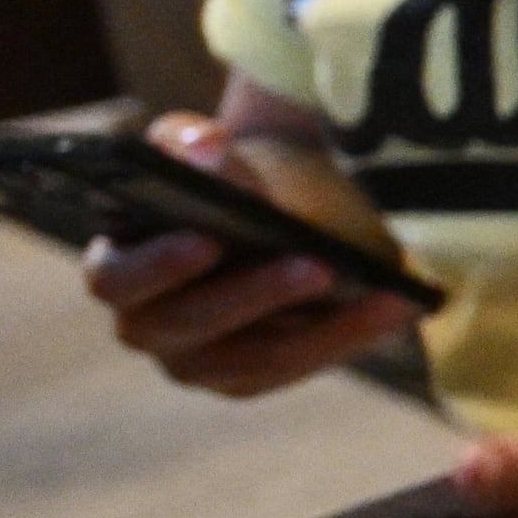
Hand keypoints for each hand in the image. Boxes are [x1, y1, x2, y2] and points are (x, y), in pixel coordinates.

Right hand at [84, 113, 421, 398]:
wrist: (278, 204)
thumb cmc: (229, 179)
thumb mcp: (210, 151)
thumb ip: (191, 143)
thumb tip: (202, 145)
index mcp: (121, 266)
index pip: (118, 280)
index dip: (157, 267)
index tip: (207, 240)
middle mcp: (147, 323)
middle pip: (190, 325)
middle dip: (254, 295)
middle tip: (314, 265)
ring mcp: (198, 359)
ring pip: (256, 357)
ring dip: (321, 329)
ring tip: (381, 295)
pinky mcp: (250, 375)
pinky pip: (298, 365)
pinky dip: (350, 338)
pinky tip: (399, 307)